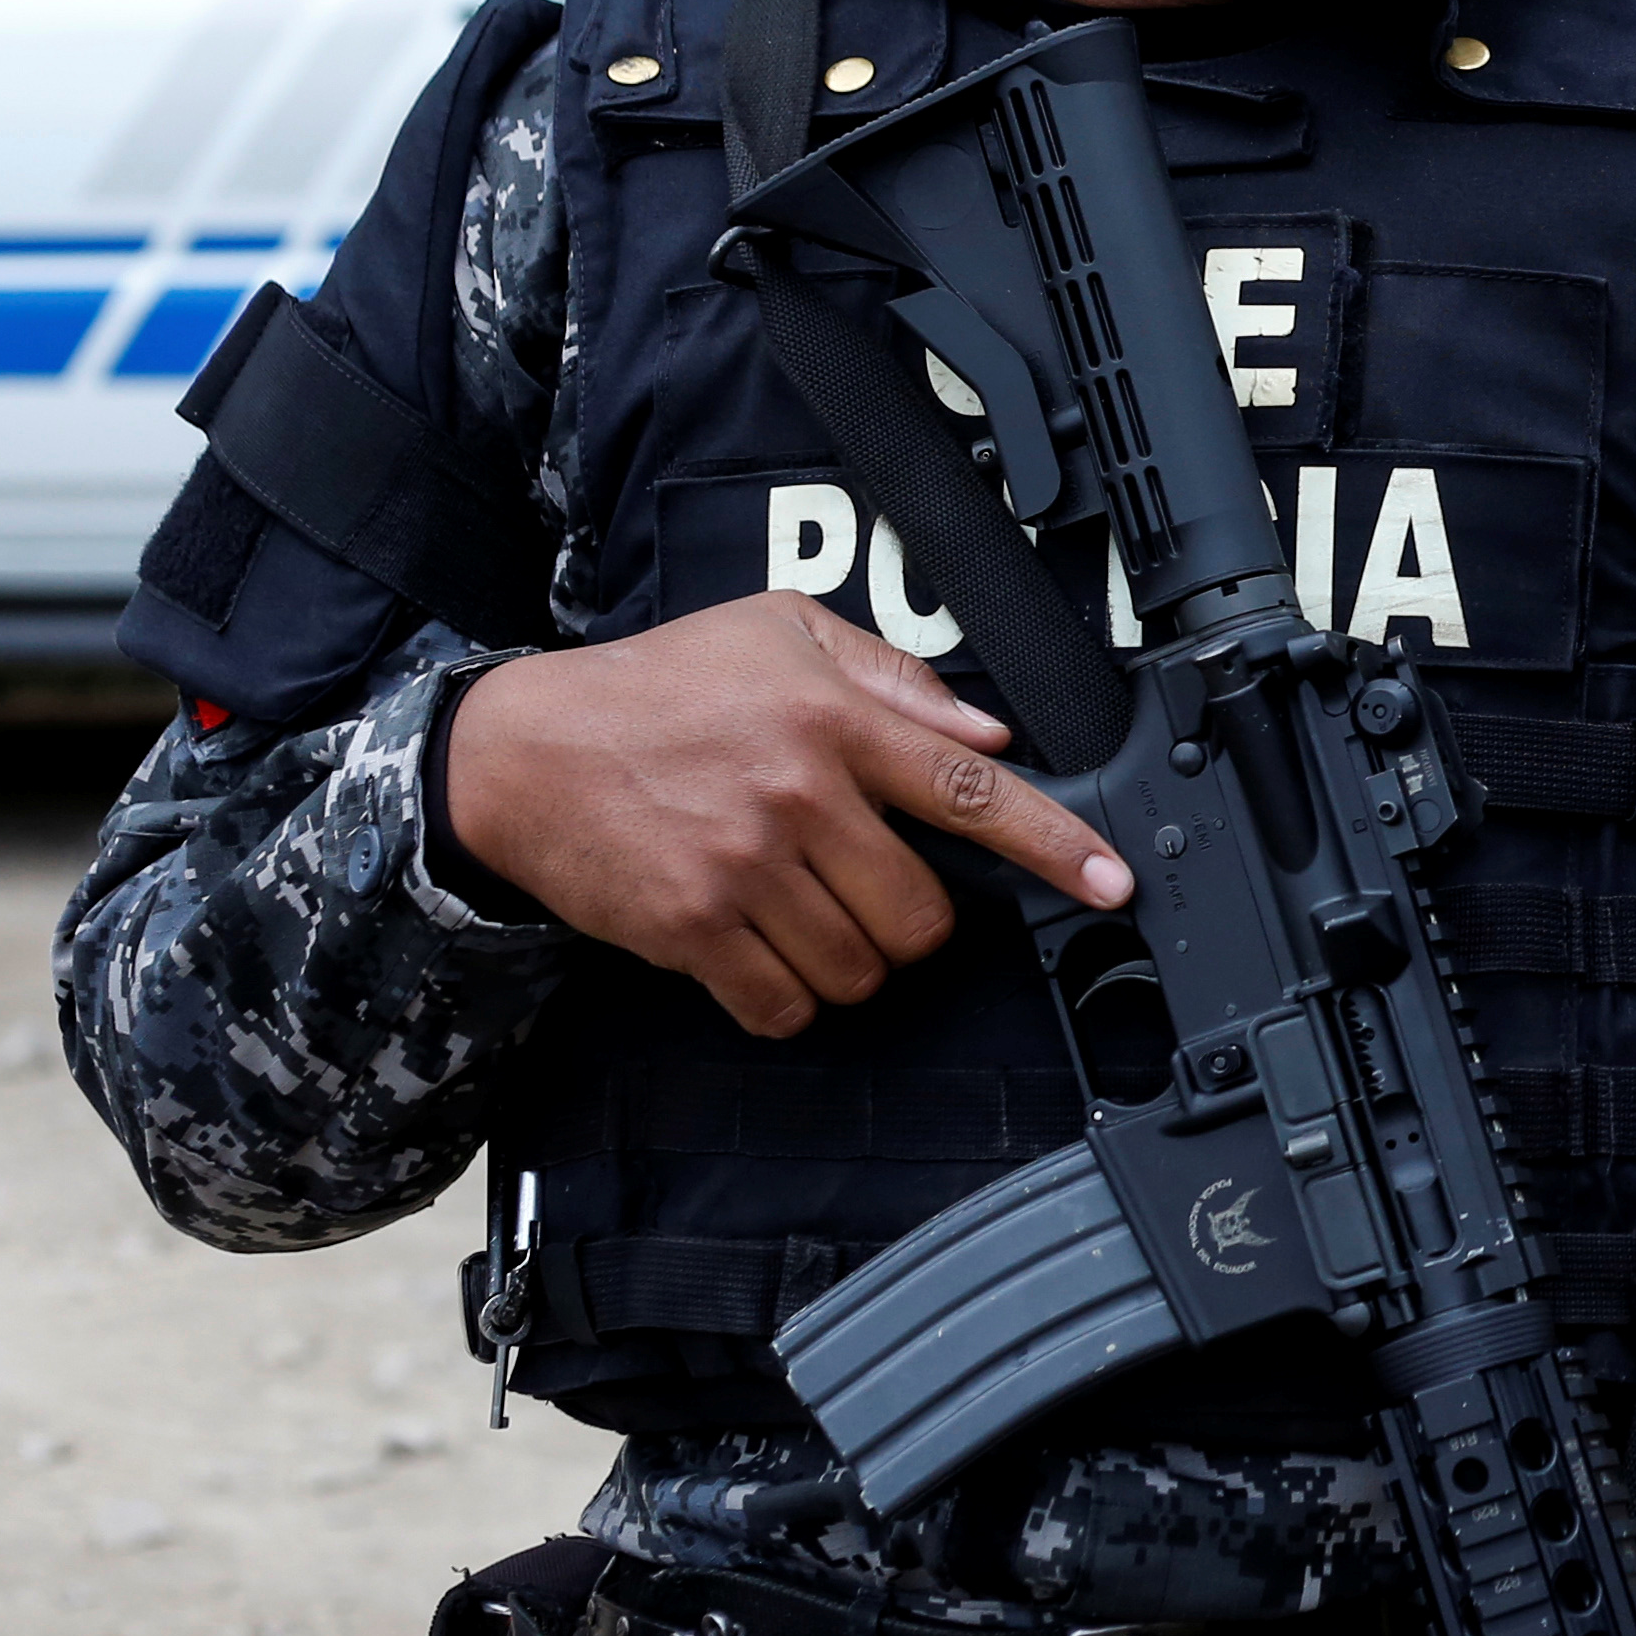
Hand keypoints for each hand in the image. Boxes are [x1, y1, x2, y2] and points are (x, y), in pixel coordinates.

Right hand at [444, 595, 1130, 1038]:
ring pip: (861, 967)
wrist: (524, 751)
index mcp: (835, 719)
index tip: (1111, 881)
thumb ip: (891, 678)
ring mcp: (745, 869)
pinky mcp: (692, 929)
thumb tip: (986, 733)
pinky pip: (784, 1005)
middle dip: (917, 921)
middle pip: (923, 913)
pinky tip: (765, 953)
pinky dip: (790, 996)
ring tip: (805, 911)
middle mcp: (800, 797)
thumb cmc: (661, 684)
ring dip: (851, 960)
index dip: (1054, 843)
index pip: (971, 790)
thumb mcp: (778, 631)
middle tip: (872, 890)